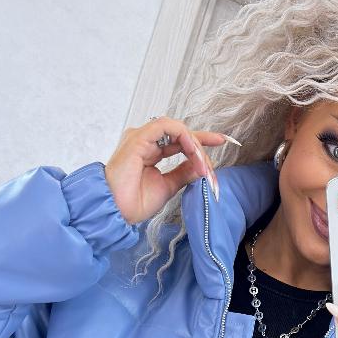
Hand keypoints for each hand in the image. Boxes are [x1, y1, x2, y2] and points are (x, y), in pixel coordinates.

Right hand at [103, 117, 229, 224]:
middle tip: (211, 171)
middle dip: (202, 149)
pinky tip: (193, 152)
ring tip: (203, 165)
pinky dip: (184, 137)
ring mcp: (142, 137)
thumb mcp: (168, 186)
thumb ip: (183, 173)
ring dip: (195, 146)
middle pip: (182, 134)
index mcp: (150, 151)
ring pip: (177, 130)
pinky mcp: (139, 137)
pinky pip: (167, 127)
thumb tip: (201, 166)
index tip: (222, 140)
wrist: (116, 210)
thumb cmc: (134, 202)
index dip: (201, 139)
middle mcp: (146, 140)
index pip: (180, 140)